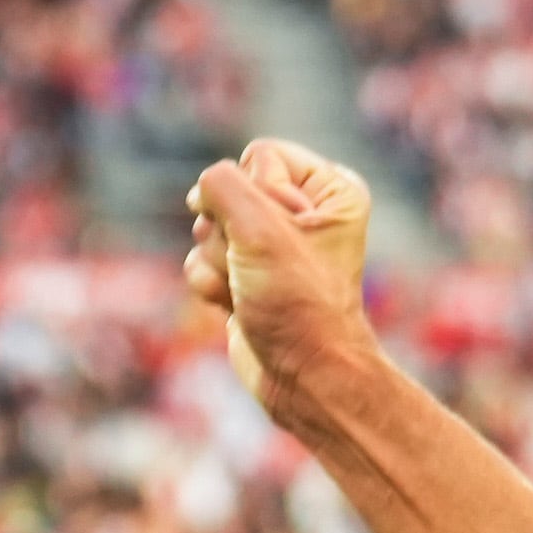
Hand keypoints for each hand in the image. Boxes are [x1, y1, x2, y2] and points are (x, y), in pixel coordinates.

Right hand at [185, 139, 377, 426]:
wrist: (301, 375)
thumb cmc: (297, 304)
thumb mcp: (260, 230)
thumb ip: (222, 186)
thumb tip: (202, 191)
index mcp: (329, 189)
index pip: (260, 156)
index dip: (256, 196)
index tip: (279, 238)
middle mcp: (304, 211)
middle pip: (229, 191)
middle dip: (229, 232)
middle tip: (257, 267)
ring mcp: (271, 244)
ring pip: (209, 226)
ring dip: (218, 262)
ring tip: (248, 290)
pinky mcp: (246, 273)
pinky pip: (202, 257)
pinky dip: (211, 283)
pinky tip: (235, 305)